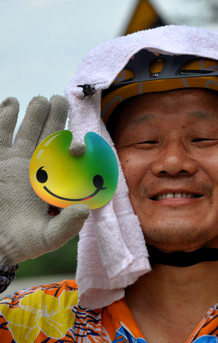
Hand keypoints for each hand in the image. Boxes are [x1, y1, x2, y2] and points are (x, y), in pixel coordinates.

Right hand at [0, 96, 88, 264]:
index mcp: (53, 180)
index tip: (77, 146)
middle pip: (47, 135)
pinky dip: (3, 117)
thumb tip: (85, 211)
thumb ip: (67, 227)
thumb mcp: (48, 238)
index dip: (72, 147)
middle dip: (54, 117)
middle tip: (60, 100)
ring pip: (25, 130)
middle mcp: (35, 166)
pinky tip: (10, 102)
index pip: (65, 158)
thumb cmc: (23, 242)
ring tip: (40, 99)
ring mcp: (13, 161)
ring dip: (32, 114)